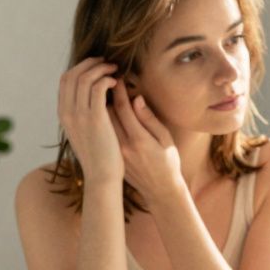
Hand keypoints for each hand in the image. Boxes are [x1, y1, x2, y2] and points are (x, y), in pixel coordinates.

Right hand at [57, 57, 122, 186]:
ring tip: (114, 70)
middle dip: (90, 63)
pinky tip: (117, 83)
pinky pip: (98, 87)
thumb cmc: (98, 156)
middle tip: (107, 63)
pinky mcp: (95, 118)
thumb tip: (87, 99)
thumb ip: (81, 115)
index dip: (80, 68)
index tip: (96, 66)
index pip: (65, 80)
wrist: (102, 176)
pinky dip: (107, 79)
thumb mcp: (82, 133)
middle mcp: (67, 112)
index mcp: (63, 114)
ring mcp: (79, 115)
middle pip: (72, 74)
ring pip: (85, 77)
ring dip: (100, 69)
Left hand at [109, 80, 183, 205]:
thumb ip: (149, 119)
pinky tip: (105, 113)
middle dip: (105, 95)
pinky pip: (102, 133)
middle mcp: (123, 145)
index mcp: (138, 139)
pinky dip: (102, 120)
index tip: (118, 78)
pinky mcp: (111, 156)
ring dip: (101, 107)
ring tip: (104, 94)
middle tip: (108, 82)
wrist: (160, 191)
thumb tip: (136, 99)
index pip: (122, 108)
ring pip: (101, 123)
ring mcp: (115, 152)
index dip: (118, 90)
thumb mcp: (165, 139)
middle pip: (105, 113)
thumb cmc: (168, 162)